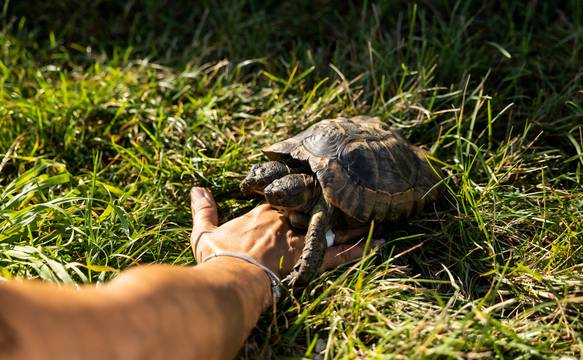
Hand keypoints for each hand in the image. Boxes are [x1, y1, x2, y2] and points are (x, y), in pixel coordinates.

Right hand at [190, 187, 379, 277]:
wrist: (233, 279)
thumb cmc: (218, 258)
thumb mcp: (204, 233)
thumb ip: (203, 210)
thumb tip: (196, 189)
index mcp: (263, 213)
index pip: (283, 198)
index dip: (293, 195)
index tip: (300, 191)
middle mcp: (286, 220)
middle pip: (311, 207)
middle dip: (325, 204)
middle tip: (342, 199)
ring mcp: (300, 237)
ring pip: (330, 226)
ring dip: (348, 222)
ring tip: (370, 214)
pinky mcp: (312, 258)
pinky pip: (341, 253)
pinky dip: (359, 247)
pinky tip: (378, 241)